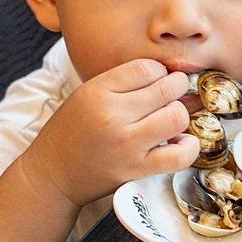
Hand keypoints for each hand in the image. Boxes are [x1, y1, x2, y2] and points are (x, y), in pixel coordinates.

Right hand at [20, 59, 199, 206]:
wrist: (52, 174)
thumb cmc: (74, 130)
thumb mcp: (89, 93)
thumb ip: (125, 81)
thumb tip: (171, 74)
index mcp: (98, 91)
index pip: (147, 68)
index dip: (159, 72)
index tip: (156, 80)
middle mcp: (113, 116)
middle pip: (167, 88)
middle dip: (176, 88)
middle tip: (170, 95)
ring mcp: (127, 144)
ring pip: (177, 117)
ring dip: (180, 115)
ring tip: (170, 118)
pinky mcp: (137, 169)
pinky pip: (179, 156)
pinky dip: (188, 147)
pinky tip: (180, 141)